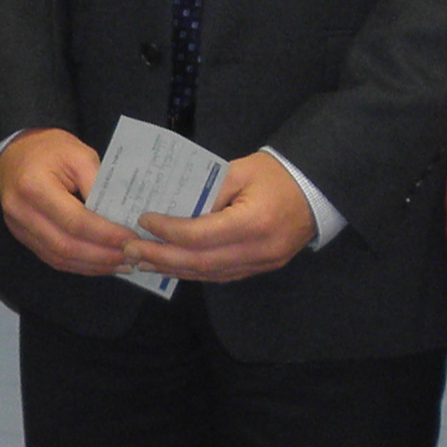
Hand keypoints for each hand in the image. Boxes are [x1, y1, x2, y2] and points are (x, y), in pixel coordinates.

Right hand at [0, 129, 137, 276]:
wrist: (16, 151)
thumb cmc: (50, 149)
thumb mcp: (79, 154)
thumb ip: (98, 184)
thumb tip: (119, 218)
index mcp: (34, 186)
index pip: (74, 221)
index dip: (105, 234)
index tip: (130, 238)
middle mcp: (22, 212)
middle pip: (65, 246)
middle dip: (102, 255)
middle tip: (130, 255)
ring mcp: (19, 227)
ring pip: (58, 258)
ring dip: (92, 265)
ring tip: (120, 263)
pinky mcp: (22, 236)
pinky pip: (52, 258)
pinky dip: (78, 264)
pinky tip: (99, 263)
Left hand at [133, 151, 319, 285]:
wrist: (316, 190)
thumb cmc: (276, 174)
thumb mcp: (240, 170)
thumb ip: (207, 189)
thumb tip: (172, 209)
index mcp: (254, 222)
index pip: (201, 235)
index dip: (169, 231)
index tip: (144, 220)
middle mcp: (258, 250)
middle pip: (201, 262)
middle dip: (161, 256)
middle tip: (130, 249)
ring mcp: (261, 265)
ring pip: (209, 274)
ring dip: (173, 268)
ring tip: (142, 260)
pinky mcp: (260, 269)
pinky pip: (220, 275)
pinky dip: (192, 271)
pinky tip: (171, 265)